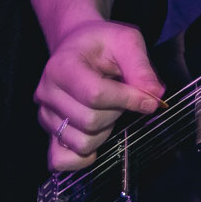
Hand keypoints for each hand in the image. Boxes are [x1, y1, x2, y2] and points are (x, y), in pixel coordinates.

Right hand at [34, 19, 164, 170]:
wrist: (77, 46)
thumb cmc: (102, 44)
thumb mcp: (126, 41)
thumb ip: (141, 67)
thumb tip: (155, 95)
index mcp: (61, 66)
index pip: (94, 95)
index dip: (127, 100)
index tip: (148, 98)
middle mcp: (46, 92)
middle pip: (90, 121)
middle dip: (117, 113)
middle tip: (121, 96)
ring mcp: (45, 115)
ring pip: (82, 142)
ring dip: (104, 131)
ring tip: (106, 109)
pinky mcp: (49, 133)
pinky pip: (63, 160)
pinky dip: (84, 156)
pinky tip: (96, 135)